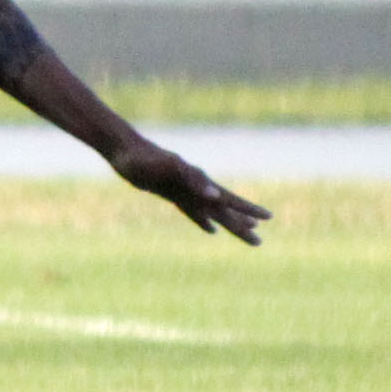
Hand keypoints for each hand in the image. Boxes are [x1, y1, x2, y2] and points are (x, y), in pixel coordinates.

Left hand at [108, 138, 270, 244]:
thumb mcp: (167, 167)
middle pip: (224, 210)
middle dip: (242, 225)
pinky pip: (192, 211)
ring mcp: (184, 190)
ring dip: (229, 223)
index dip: (247, 210)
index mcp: (198, 183)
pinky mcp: (171, 193)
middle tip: (260, 242)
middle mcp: (194, 187)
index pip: (228, 199)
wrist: (122, 149)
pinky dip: (202, 221)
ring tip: (247, 232)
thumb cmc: (143, 158)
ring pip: (212, 212)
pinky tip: (211, 230)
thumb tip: (216, 196)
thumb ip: (192, 179)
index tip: (268, 218)